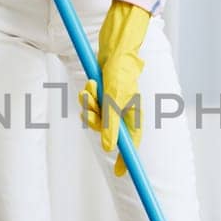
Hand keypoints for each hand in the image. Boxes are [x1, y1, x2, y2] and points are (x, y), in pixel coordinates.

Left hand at [79, 0, 150, 175]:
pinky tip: (89, 86)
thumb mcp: (114, 99)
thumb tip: (108, 148)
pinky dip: (86, 98)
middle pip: (107, 132)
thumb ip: (111, 124)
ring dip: (89, 106)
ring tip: (90, 89)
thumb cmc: (121, 70)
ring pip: (95, 118)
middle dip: (96, 123)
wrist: (115, 47)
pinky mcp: (102, 95)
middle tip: (92, 112)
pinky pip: (89, 106)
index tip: (119, 173)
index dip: (126, 159)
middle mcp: (123, 111)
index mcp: (134, 115)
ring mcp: (112, 103)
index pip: (131, 144)